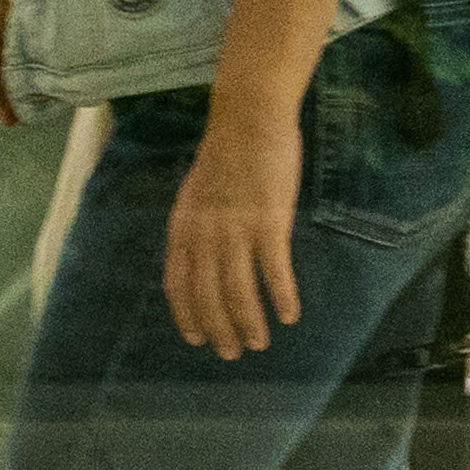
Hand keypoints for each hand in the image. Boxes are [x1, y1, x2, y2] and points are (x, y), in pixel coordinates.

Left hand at [164, 98, 306, 355]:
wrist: (249, 117)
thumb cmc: (227, 151)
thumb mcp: (197, 192)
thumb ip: (197, 226)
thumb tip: (203, 257)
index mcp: (184, 225)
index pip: (178, 282)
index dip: (187, 314)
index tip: (196, 338)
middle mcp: (204, 232)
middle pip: (208, 294)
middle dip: (219, 329)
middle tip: (233, 353)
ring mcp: (236, 228)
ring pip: (238, 290)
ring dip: (249, 322)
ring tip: (260, 343)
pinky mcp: (269, 221)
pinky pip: (274, 270)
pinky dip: (282, 296)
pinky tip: (290, 314)